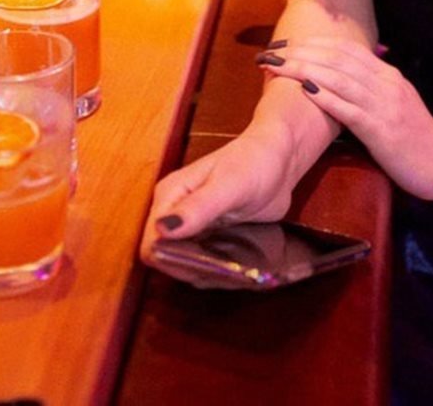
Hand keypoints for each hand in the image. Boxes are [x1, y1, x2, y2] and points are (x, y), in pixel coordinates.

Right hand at [139, 129, 296, 258]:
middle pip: (166, 257)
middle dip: (191, 270)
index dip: (170, 261)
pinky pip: (203, 261)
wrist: (280, 159)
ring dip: (205, 273)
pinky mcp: (209, 235)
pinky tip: (234, 270)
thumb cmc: (254, 161)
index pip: (152, 243)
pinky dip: (216, 270)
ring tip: (232, 273)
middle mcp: (175, 212)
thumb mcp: (229, 185)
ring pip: (185, 263)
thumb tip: (163, 229)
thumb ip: (198, 208)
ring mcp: (192, 225)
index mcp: (170, 195)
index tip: (202, 268)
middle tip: (224, 273)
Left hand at [259, 37, 432, 200]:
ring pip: (339, 78)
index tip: (286, 44)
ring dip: (305, 69)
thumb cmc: (416, 137)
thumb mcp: (395, 102)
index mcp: (387, 75)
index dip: (313, 43)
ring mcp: (384, 105)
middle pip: (337, 58)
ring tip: (278, 66)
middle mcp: (385, 83)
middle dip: (301, 52)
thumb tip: (340, 78)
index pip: (345, 49)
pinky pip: (349, 109)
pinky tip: (305, 91)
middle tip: (272, 52)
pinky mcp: (381, 129)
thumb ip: (371, 87)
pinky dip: (326, 97)